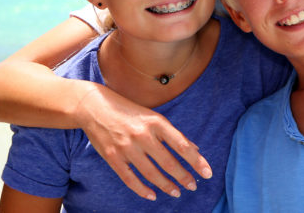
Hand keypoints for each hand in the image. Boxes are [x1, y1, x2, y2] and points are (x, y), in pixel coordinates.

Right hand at [78, 85, 211, 199]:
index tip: (207, 173)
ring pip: (150, 173)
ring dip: (165, 185)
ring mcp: (126, 147)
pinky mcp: (112, 157)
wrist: (95, 108)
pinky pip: (129, 179)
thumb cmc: (130, 112)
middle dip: (183, 177)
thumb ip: (173, 134)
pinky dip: (142, 190)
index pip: (181, 145)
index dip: (196, 161)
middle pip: (167, 162)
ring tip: (176, 192)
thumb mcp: (154, 117)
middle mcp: (143, 135)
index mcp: (157, 122)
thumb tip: (195, 149)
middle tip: (192, 186)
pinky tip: (152, 195)